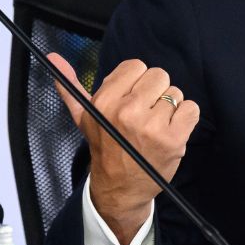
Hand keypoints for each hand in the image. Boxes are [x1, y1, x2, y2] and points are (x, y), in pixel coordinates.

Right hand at [48, 54, 199, 244]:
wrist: (120, 188)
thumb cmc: (104, 147)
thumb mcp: (83, 118)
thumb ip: (70, 86)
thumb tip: (53, 57)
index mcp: (105, 102)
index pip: (135, 66)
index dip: (136, 82)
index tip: (131, 98)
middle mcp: (127, 111)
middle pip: (158, 76)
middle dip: (154, 93)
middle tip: (146, 113)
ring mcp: (151, 126)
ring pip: (175, 93)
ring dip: (170, 108)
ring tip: (156, 125)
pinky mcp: (173, 139)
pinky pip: (191, 109)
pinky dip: (185, 119)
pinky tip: (171, 131)